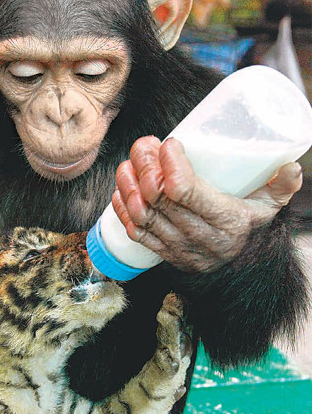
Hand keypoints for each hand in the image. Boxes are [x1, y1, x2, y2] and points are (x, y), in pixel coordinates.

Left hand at [113, 136, 302, 272]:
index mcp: (226, 222)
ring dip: (129, 186)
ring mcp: (180, 249)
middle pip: (160, 199)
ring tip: (128, 163)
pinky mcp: (166, 256)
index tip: (168, 143)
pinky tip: (122, 189)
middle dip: (145, 166)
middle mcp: (200, 239)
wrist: (242, 270)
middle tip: (143, 145)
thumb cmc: (252, 227)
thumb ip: (282, 185)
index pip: (186, 192)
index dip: (170, 165)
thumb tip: (292, 165)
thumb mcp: (271, 206)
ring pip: (143, 215)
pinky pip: (136, 234)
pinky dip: (123, 210)